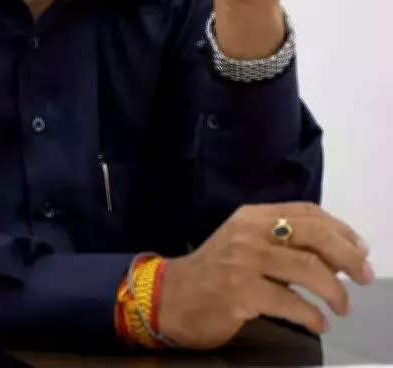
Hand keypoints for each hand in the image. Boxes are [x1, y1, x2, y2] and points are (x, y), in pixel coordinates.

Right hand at [157, 202, 373, 349]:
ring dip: (335, 291)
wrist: (172, 295)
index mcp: (252, 216)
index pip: (306, 212)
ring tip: (342, 306)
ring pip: (307, 268)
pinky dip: (312, 316)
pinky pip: (290, 302)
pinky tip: (318, 323)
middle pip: (312, 234)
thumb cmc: (214, 271)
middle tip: (364, 277)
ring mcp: (244, 261)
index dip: (340, 229)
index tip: (360, 249)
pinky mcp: (240, 292)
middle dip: (347, 256)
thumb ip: (280, 242)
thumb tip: (334, 256)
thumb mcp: (245, 244)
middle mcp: (250, 232)